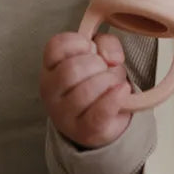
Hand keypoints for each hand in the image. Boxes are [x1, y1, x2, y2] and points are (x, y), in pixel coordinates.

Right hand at [39, 31, 131, 147]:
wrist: (102, 118)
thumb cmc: (97, 79)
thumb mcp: (101, 53)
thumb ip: (106, 44)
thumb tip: (111, 58)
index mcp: (51, 67)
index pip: (56, 46)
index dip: (79, 42)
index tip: (90, 49)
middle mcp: (51, 91)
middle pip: (71, 69)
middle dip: (97, 65)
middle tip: (104, 69)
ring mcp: (63, 114)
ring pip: (84, 92)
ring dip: (108, 82)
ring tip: (112, 84)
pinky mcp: (83, 131)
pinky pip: (98, 114)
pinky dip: (114, 100)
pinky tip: (122, 91)